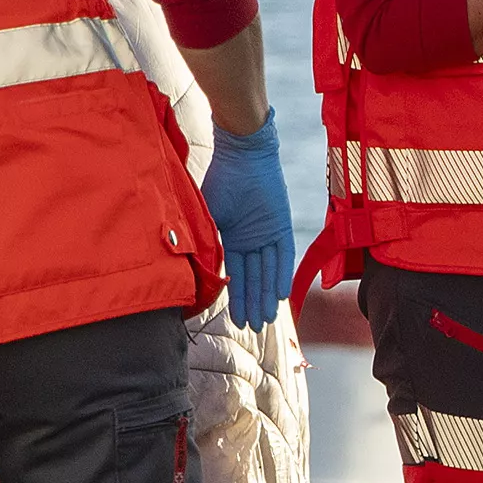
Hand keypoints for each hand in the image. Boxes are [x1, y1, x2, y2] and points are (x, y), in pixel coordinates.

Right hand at [202, 109, 297, 330]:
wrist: (241, 154)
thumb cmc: (220, 180)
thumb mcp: (208, 218)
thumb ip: (209, 243)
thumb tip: (199, 272)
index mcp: (233, 237)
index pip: (237, 274)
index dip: (237, 297)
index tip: (236, 320)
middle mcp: (252, 238)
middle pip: (254, 277)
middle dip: (253, 302)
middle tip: (253, 328)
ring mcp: (268, 232)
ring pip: (268, 271)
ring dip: (266, 295)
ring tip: (264, 320)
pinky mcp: (282, 225)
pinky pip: (283, 256)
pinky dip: (281, 275)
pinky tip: (279, 296)